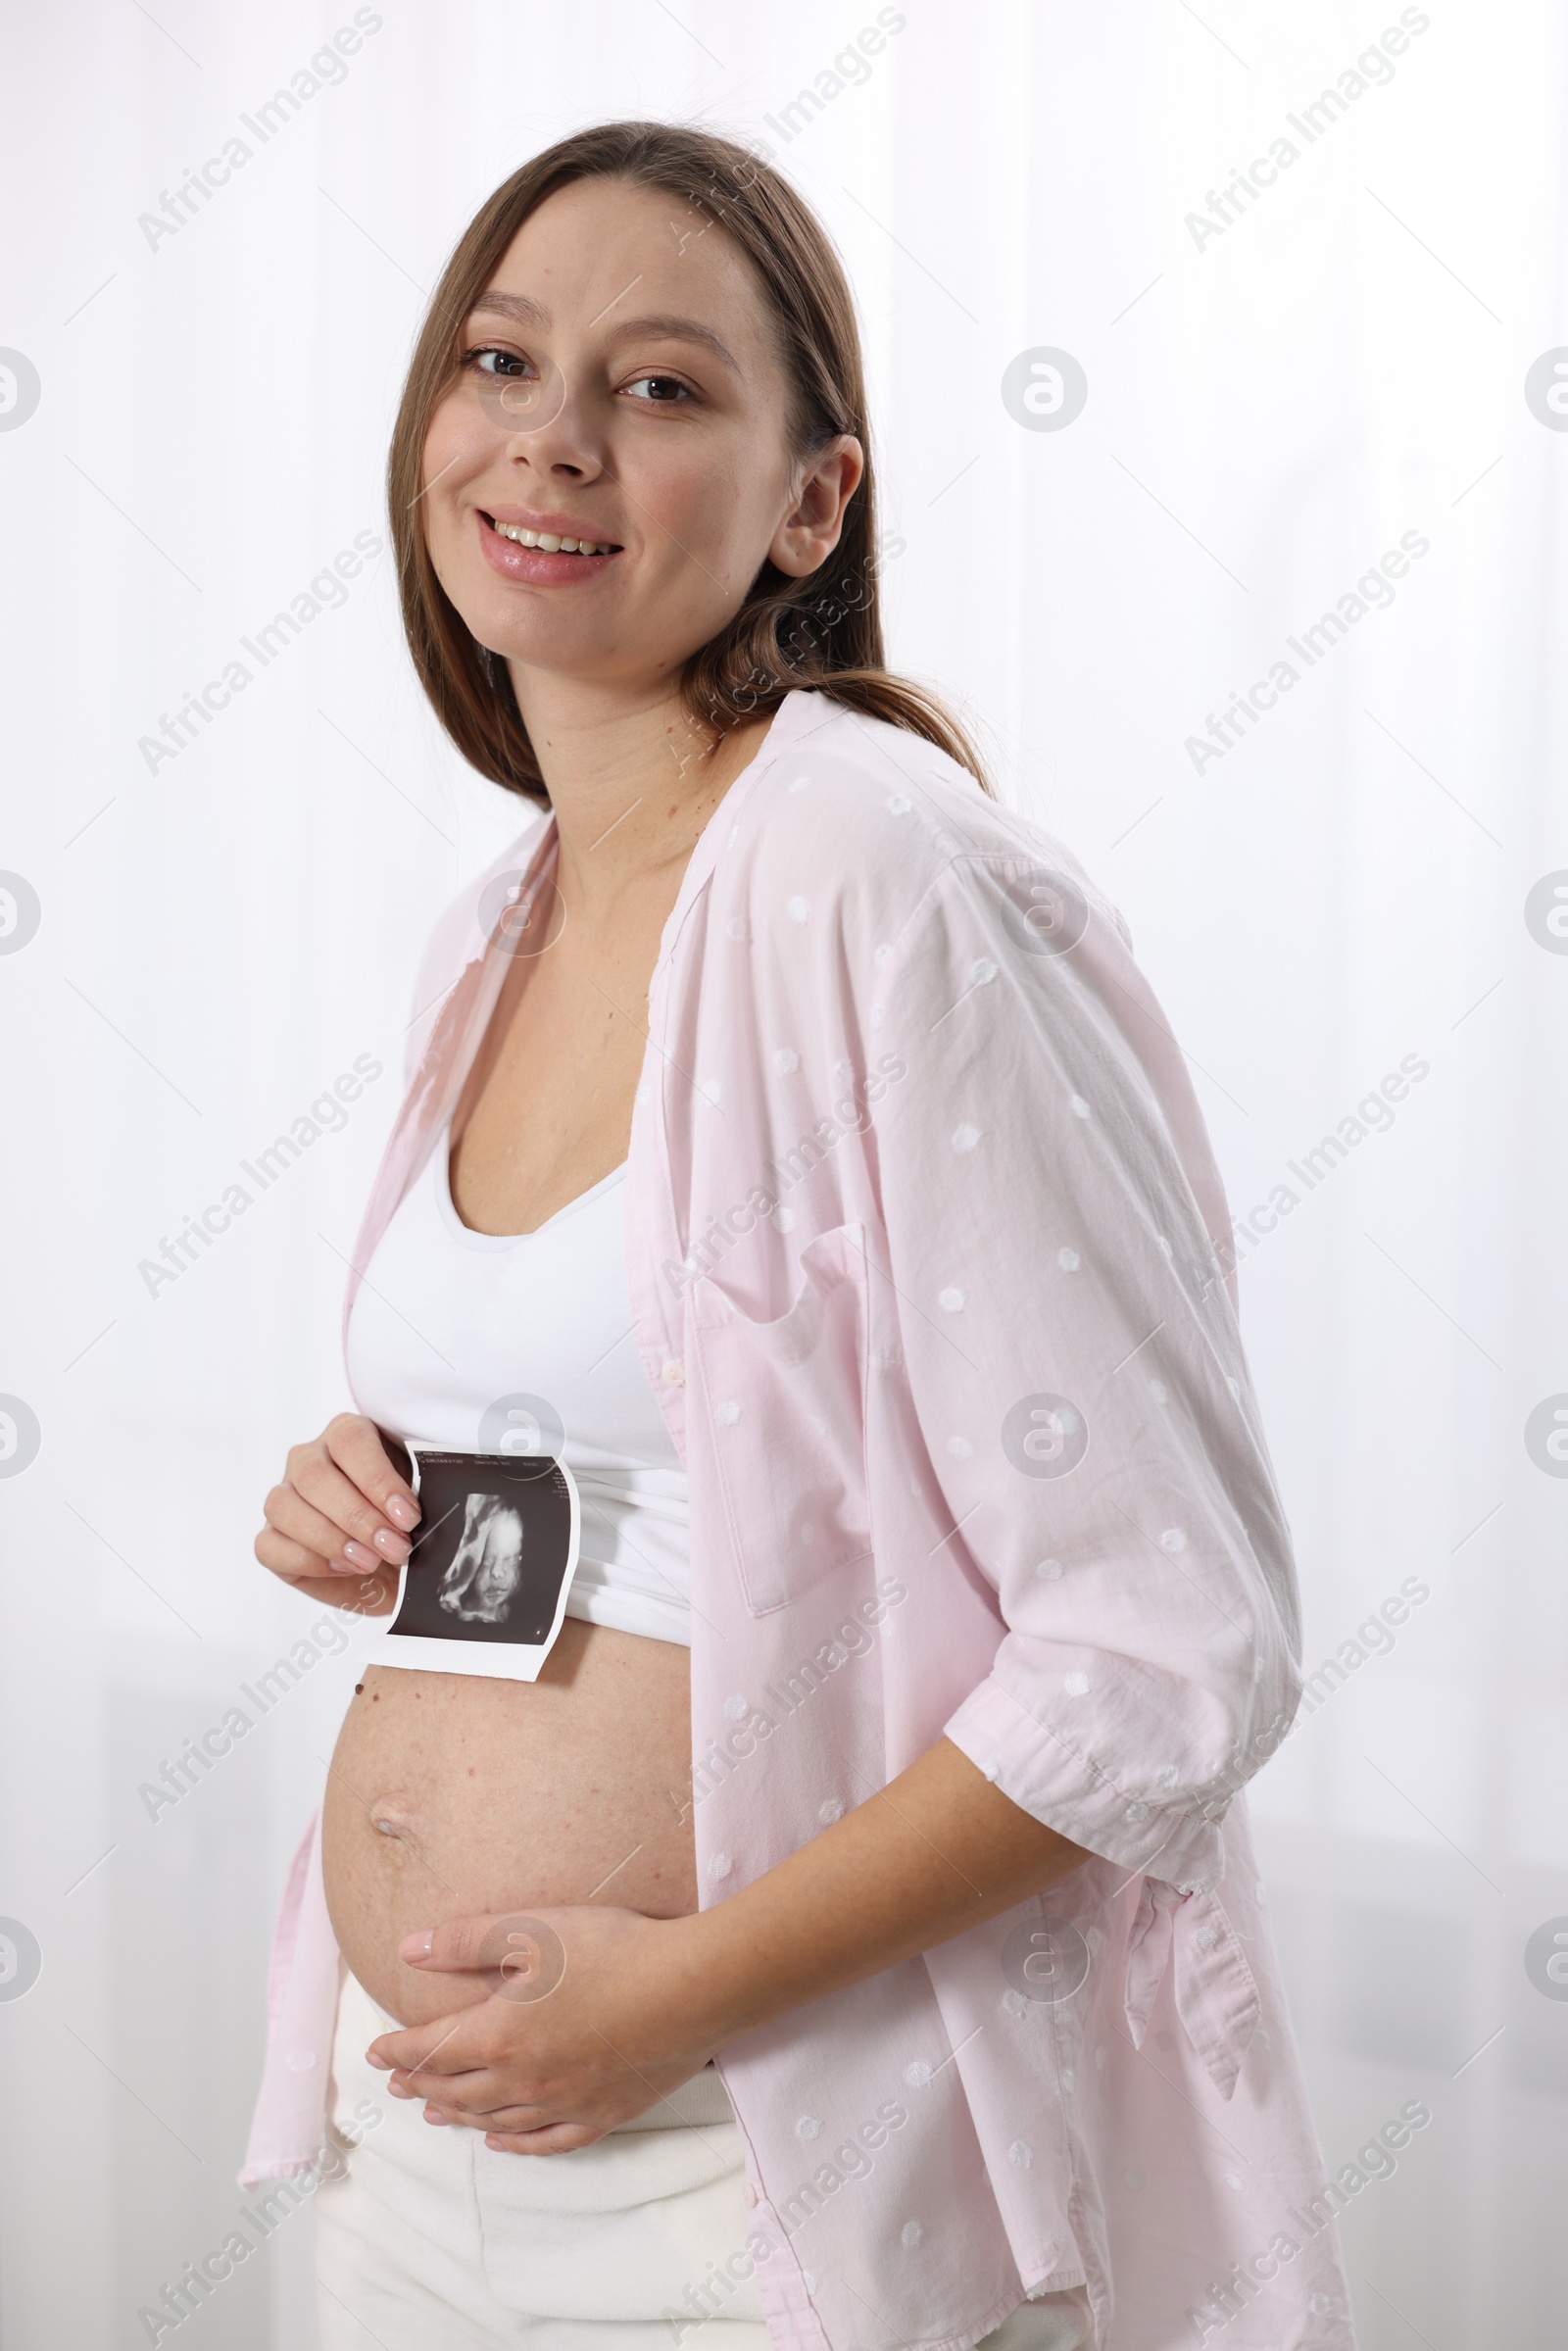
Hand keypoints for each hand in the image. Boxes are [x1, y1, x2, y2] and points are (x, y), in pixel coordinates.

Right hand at [254, 1413, 418, 1612]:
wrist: (393, 1565)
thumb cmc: (404, 1523)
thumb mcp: (417, 1503)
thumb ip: (415, 1499)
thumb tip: (412, 1515)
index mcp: (347, 1434)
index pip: (351, 1441)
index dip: (378, 1480)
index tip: (408, 1516)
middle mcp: (309, 1458)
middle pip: (315, 1476)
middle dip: (358, 1517)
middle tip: (395, 1547)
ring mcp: (284, 1496)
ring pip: (284, 1506)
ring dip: (331, 1539)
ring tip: (371, 1561)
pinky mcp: (271, 1537)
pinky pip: (270, 1544)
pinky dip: (307, 1560)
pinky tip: (343, 1568)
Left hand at [365, 1906, 716, 2153]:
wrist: (690, 1987)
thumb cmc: (611, 1950)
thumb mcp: (532, 1929)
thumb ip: (466, 1940)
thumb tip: (409, 1948)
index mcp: (499, 2034)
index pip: (433, 2049)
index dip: (399, 2051)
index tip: (376, 2052)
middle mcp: (523, 2079)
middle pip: (458, 2091)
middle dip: (423, 2086)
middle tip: (399, 2085)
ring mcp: (563, 2102)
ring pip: (495, 2121)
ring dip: (459, 2117)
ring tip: (436, 2113)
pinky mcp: (601, 2113)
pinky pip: (546, 2142)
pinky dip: (515, 2146)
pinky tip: (501, 2143)